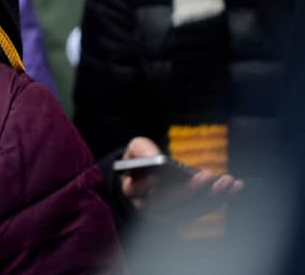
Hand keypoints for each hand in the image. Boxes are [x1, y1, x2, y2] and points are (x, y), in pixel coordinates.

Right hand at [120, 136, 243, 215]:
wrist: (148, 177)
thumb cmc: (143, 160)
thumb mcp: (137, 149)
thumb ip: (143, 150)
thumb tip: (157, 159)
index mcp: (131, 189)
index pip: (137, 189)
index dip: (147, 184)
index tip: (159, 175)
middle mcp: (147, 207)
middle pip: (168, 203)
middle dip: (190, 190)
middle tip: (208, 175)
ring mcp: (166, 216)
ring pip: (189, 209)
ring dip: (212, 196)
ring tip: (229, 181)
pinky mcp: (184, 217)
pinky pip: (202, 211)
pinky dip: (219, 200)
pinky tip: (233, 188)